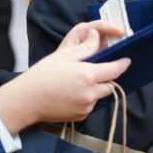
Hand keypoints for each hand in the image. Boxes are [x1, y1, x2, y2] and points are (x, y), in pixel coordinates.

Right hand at [0, 20, 130, 131]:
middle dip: (107, 77)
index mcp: (88, 76)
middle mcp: (90, 94)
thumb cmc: (43, 75)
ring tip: (78, 81)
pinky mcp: (80, 116)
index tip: (126, 60)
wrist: (26, 100)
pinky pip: (90, 105)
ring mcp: (86, 107)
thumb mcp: (64, 55)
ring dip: (96, 88)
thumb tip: (98, 36)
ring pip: (100, 95)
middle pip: (110, 84)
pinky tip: (72, 93)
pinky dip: (87, 98)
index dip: (122, 64)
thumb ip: (86, 47)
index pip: (115, 70)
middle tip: (96, 70)